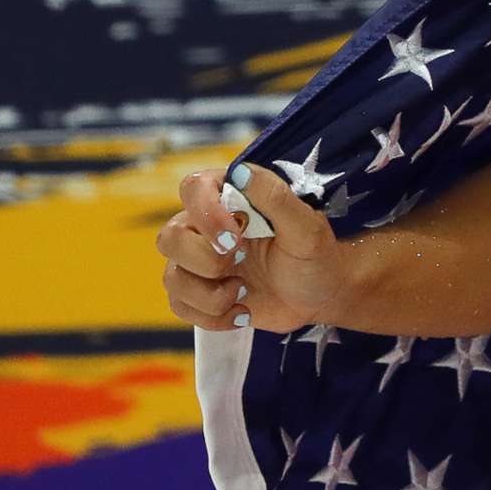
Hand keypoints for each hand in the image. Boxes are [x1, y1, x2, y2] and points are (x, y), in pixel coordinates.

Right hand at [156, 162, 346, 333]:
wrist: (321, 297)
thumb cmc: (316, 255)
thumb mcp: (307, 226)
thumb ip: (275, 197)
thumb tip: (240, 172)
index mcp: (232, 198)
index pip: (193, 188)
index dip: (205, 213)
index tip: (235, 236)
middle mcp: (207, 227)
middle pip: (169, 237)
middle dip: (205, 259)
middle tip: (242, 263)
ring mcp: (199, 261)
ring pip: (172, 277)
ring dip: (209, 295)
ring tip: (243, 292)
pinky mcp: (199, 294)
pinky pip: (180, 307)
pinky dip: (212, 317)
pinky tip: (242, 312)